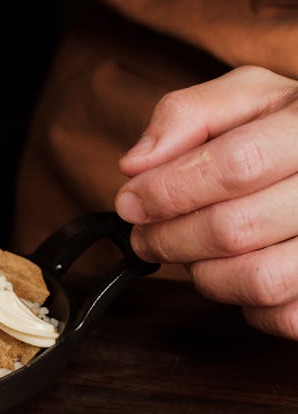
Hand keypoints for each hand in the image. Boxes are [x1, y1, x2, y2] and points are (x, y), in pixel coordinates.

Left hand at [115, 66, 297, 339]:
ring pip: (259, 281)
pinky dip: (243, 301)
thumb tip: (137, 165)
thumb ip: (186, 116)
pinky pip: (282, 316)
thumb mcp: (245, 97)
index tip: (130, 201)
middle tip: (144, 234)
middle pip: (237, 228)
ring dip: (203, 273)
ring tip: (187, 252)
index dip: (169, 189)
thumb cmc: (287, 125)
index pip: (235, 166)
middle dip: (170, 237)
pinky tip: (234, 269)